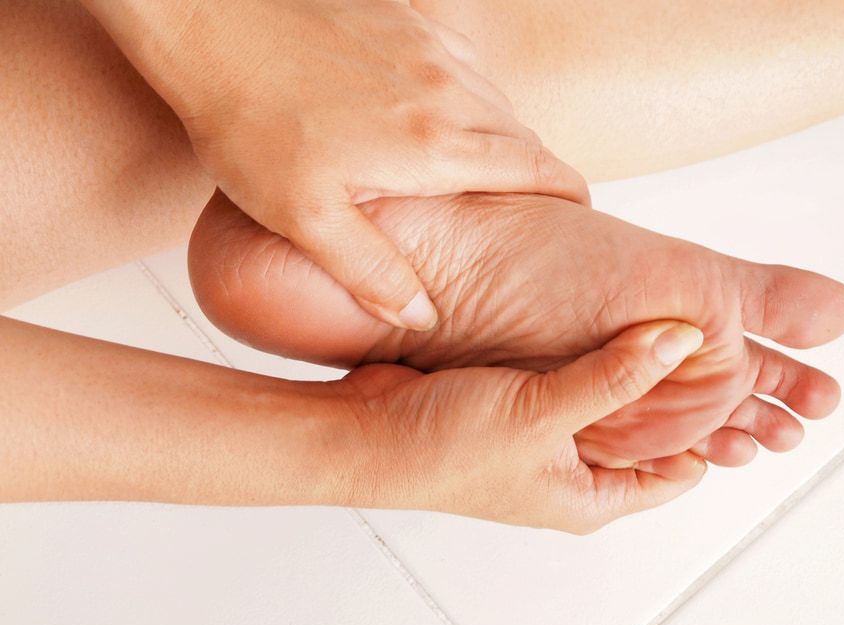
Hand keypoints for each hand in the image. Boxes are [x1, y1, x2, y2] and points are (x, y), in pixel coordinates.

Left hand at [82, 0, 588, 329]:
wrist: (207, 13)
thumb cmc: (247, 114)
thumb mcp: (302, 216)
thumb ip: (370, 271)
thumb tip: (419, 315)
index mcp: (435, 146)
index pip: (538, 171)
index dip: (568, 197)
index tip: (575, 218)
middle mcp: (448, 91)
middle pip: (523, 137)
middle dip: (535, 174)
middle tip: (523, 211)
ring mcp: (430, 48)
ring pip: (494, 100)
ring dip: (498, 137)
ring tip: (475, 174)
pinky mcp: (407, 20)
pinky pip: (460, 65)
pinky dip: (464, 99)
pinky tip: (429, 117)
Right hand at [333, 321, 705, 531]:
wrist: (363, 435)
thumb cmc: (440, 450)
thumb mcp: (541, 412)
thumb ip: (615, 377)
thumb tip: (680, 341)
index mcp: (590, 498)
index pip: (678, 470)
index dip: (708, 428)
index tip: (730, 376)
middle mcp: (571, 474)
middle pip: (646, 434)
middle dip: (674, 393)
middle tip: (703, 340)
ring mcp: (544, 441)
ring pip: (608, 401)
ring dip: (629, 367)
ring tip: (659, 321)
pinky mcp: (518, 408)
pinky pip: (572, 379)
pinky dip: (590, 354)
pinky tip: (600, 318)